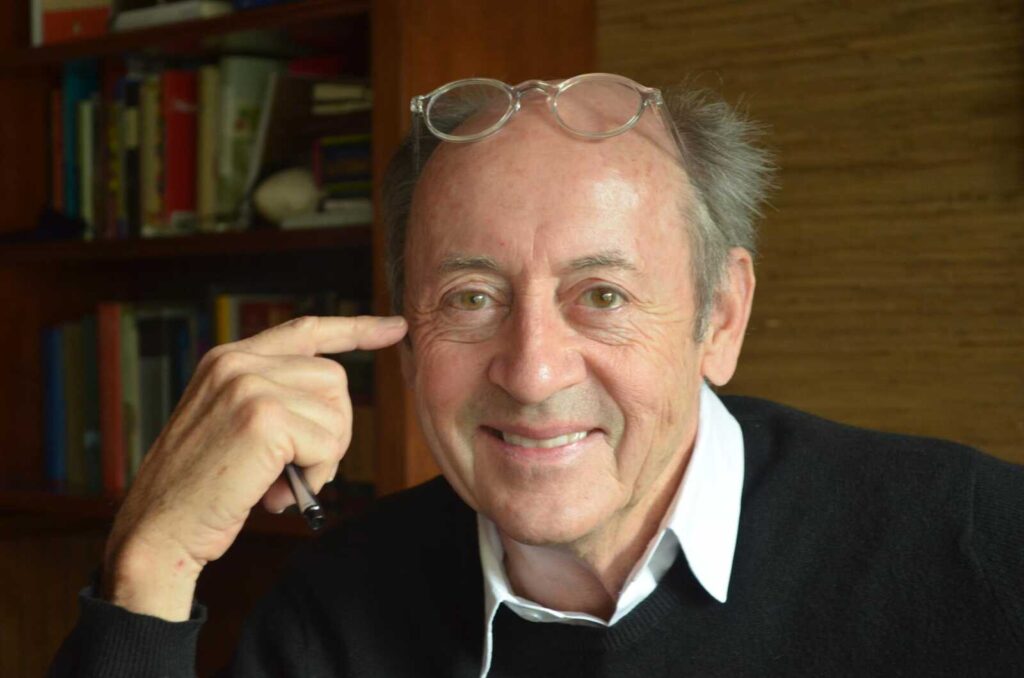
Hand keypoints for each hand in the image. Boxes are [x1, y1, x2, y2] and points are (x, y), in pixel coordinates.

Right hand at [101, 315, 407, 620]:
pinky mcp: (263, 418)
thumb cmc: (199, 490)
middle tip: (297, 471)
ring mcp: (248, 385)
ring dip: (322, 458)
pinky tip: (275, 495)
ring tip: (280, 484)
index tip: (394, 328)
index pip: (306, 331)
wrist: (156, 533)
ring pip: (336, 413)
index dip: (355, 329)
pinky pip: (328, 442)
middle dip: (331, 431)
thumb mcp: (231, 427)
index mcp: (228, 359)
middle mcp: (237, 362)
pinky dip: (316, 475)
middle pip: (334, 380)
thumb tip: (334, 405)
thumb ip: (272, 401)